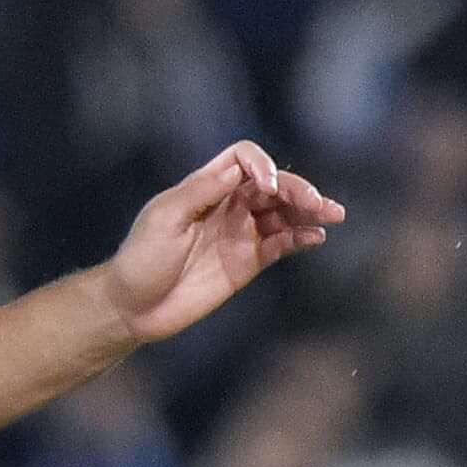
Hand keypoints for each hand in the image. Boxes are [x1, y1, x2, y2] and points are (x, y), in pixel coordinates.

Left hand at [105, 141, 342, 347]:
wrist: (134, 307)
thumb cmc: (141, 258)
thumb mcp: (164, 219)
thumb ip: (200, 192)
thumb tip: (236, 172)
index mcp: (205, 187)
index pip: (243, 159)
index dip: (261, 165)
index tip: (267, 185)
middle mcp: (227, 205)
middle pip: (272, 185)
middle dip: (296, 189)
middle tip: (317, 203)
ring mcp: (240, 233)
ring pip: (283, 213)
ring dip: (308, 211)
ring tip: (333, 214)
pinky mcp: (247, 262)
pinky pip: (281, 244)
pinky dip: (300, 238)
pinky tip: (316, 236)